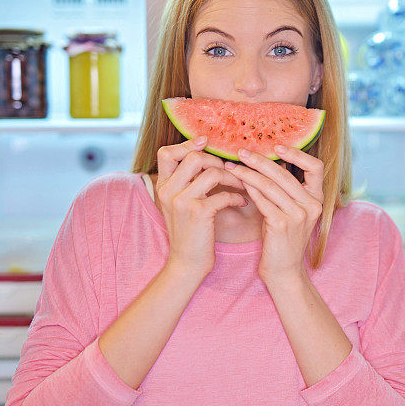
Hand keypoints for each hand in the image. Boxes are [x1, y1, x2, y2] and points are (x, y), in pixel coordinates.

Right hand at [155, 137, 246, 277]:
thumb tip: (206, 158)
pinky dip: (237, 197)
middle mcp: (168, 191)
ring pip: (211, 172)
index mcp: (162, 186)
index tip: (207, 142)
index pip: (167, 153)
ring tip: (241, 186)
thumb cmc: (190, 232)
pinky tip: (242, 202)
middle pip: (193, 157)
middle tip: (229, 172)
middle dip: (216, 161)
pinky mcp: (198, 213)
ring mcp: (181, 201)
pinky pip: (223, 194)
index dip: (187, 144)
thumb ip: (186, 182)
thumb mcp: (179, 204)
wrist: (187, 263)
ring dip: (232, 178)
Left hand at [223, 145, 323, 283]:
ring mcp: (298, 215)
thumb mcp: (291, 212)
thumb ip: (285, 190)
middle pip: (285, 173)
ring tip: (232, 166)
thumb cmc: (283, 239)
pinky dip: (249, 188)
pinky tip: (238, 183)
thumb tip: (267, 163)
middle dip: (260, 160)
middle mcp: (311, 205)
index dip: (297, 154)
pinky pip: (262, 200)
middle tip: (242, 152)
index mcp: (317, 199)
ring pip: (270, 185)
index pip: (316, 167)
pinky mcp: (281, 225)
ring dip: (248, 173)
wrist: (284, 271)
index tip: (276, 146)